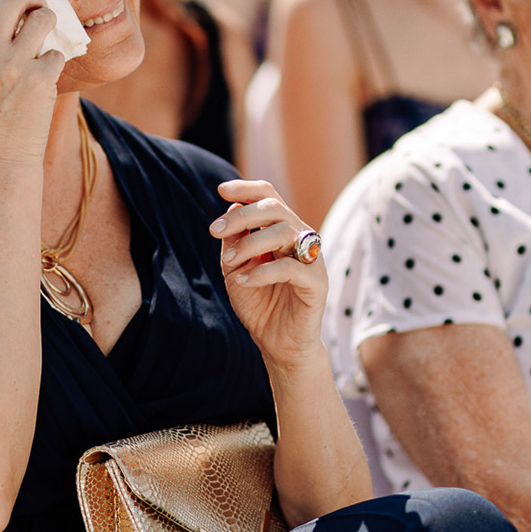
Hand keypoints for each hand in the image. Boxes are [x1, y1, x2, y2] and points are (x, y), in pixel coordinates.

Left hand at [209, 180, 326, 370]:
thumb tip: (231, 208)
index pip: (269, 196)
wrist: (277, 343)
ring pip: (285, 231)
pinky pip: (291, 268)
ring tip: (229, 262)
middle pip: (275, 208)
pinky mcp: (317, 283)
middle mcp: (299, 239)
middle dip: (242, 215)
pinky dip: (263, 272)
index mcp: (281, 231)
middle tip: (213, 230)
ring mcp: (311, 259)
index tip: (221, 189)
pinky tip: (243, 281)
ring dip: (251, 242)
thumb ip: (234, 240)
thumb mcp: (236, 268)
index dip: (247, 189)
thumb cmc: (258, 303)